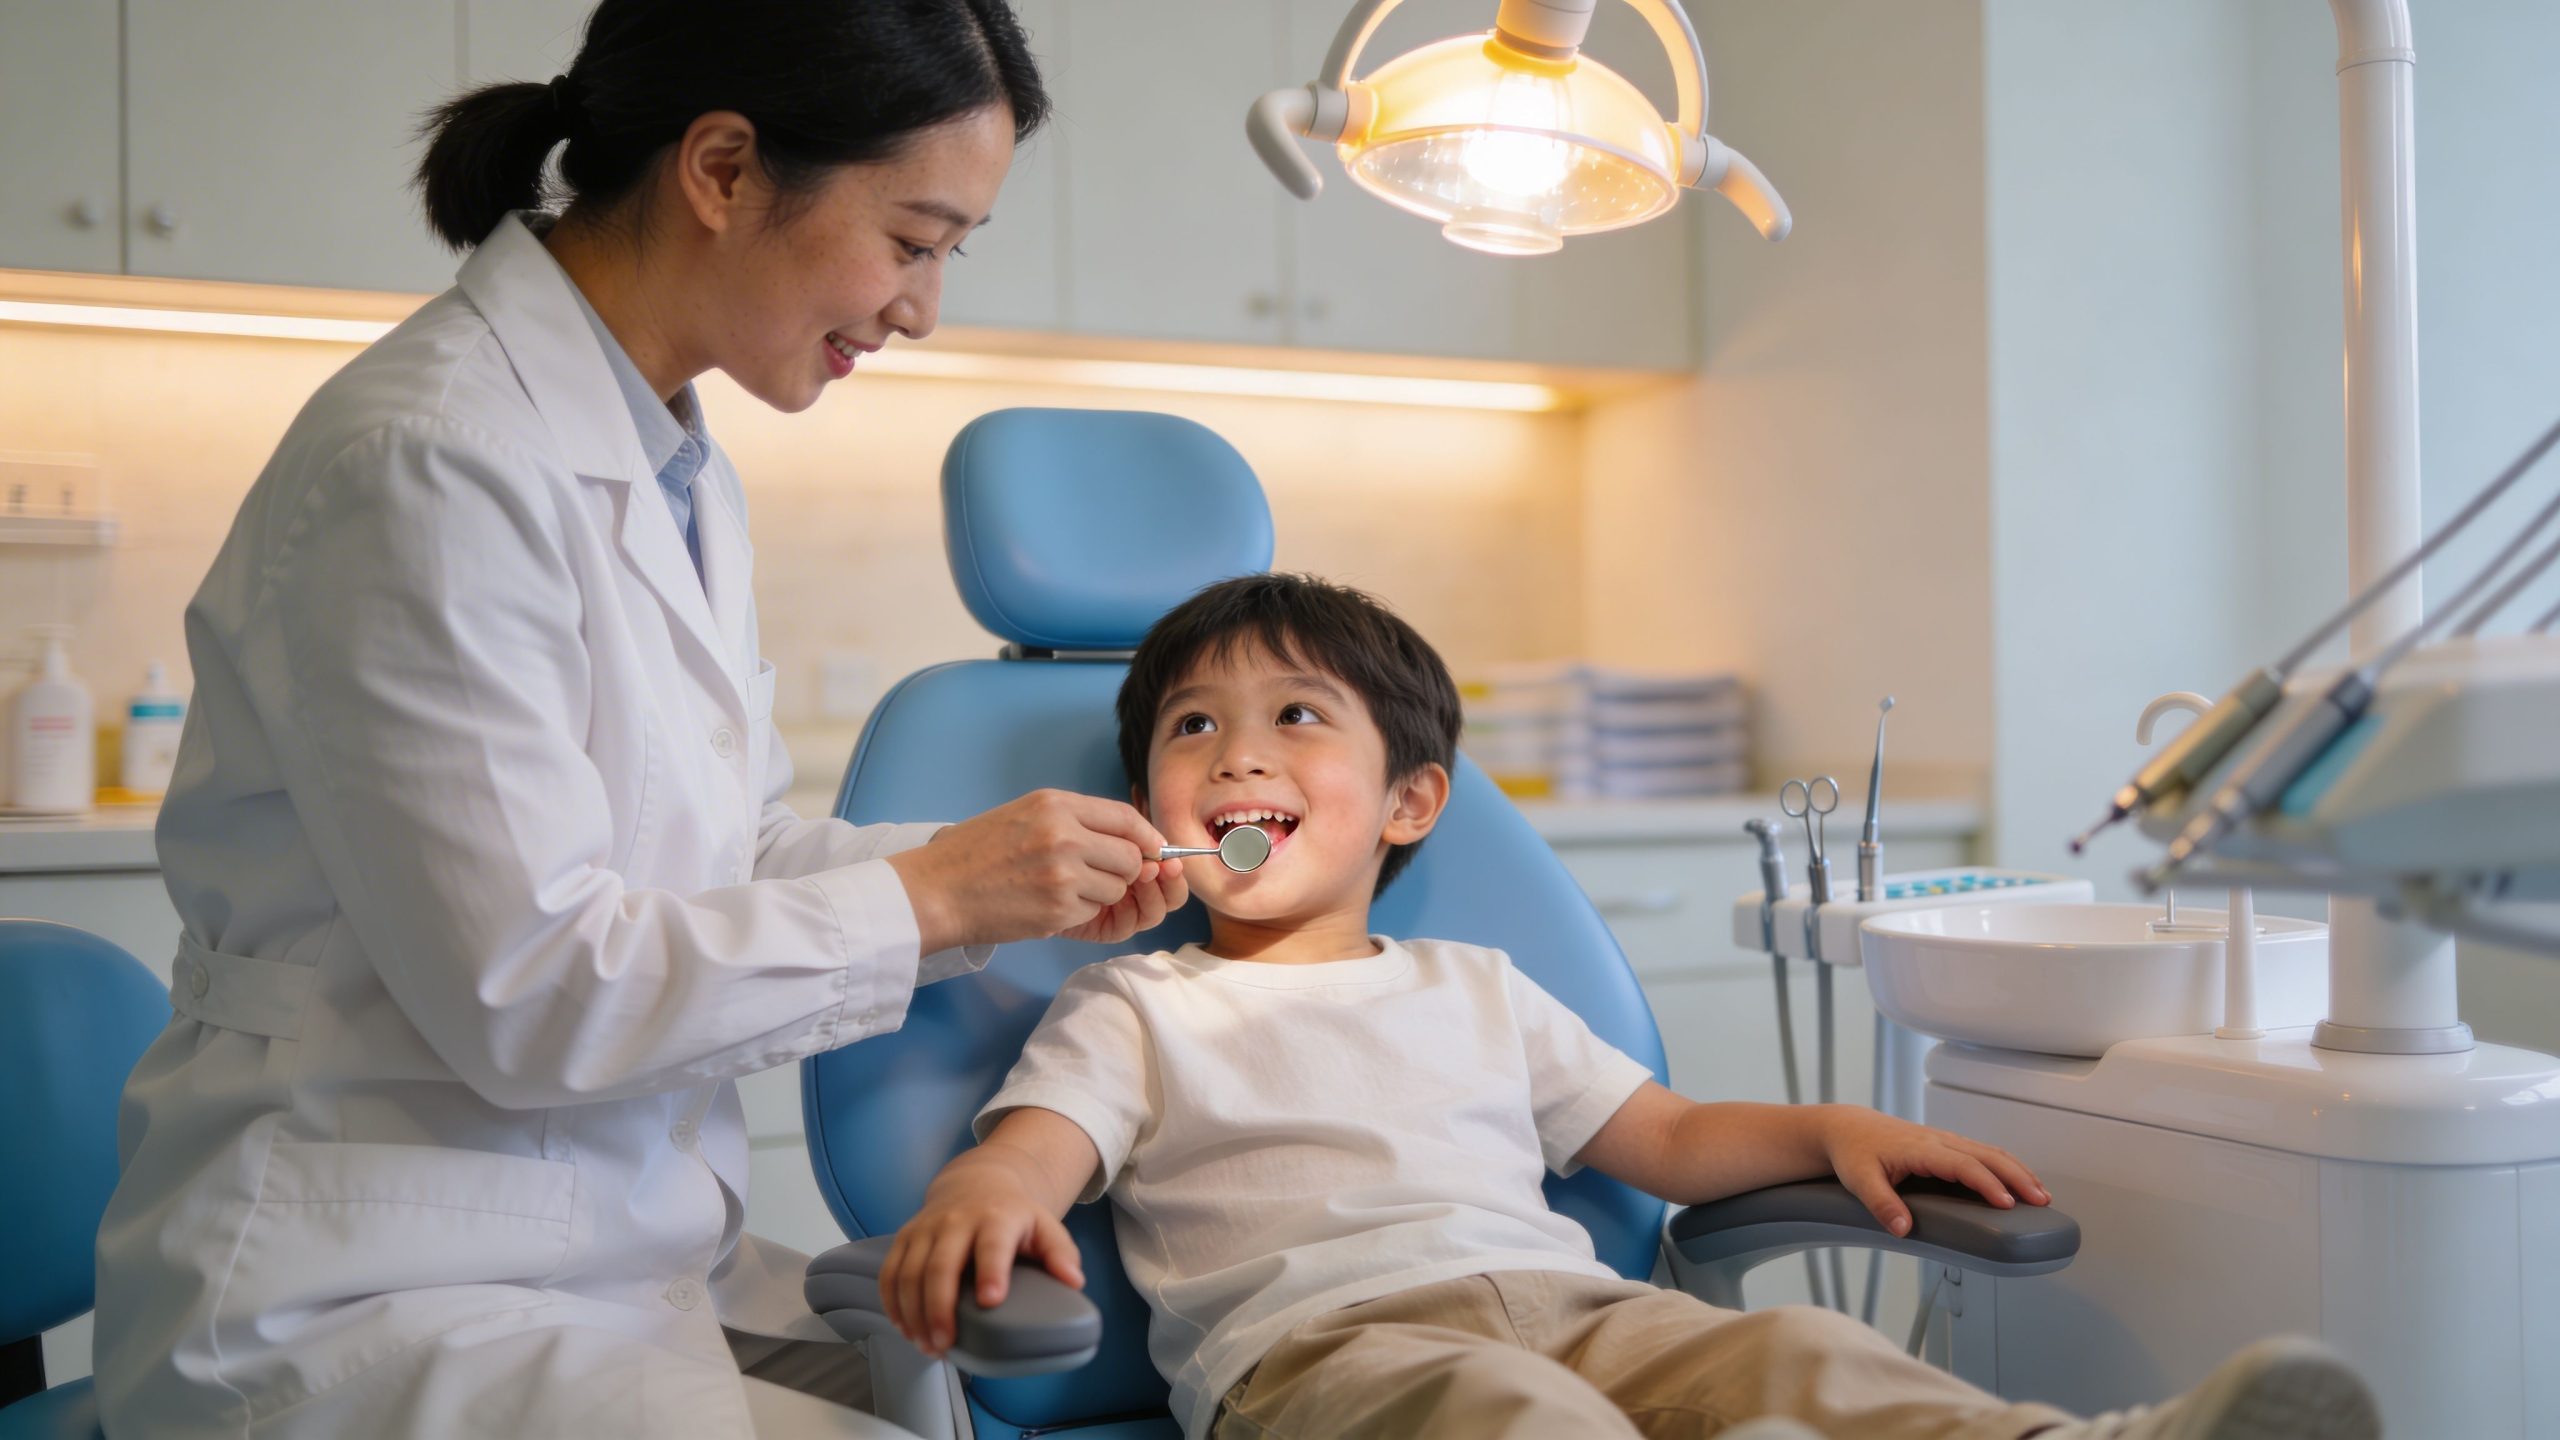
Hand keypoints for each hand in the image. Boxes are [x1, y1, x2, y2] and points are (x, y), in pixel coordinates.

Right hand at [880, 1153, 1085, 1357]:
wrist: (975, 1183)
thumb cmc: (1012, 1215)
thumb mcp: (1044, 1226)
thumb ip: (1060, 1253)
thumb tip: (1073, 1282)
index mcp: (996, 1218)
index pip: (992, 1244)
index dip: (991, 1271)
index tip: (991, 1301)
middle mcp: (956, 1220)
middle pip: (940, 1264)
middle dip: (939, 1307)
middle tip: (945, 1342)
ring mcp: (926, 1228)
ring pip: (909, 1272)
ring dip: (913, 1313)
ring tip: (927, 1345)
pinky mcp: (905, 1238)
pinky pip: (890, 1273)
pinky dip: (893, 1304)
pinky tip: (905, 1329)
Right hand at [887, 790, 1185, 952]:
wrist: (936, 890)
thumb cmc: (975, 852)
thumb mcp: (1024, 815)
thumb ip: (1075, 822)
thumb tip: (1130, 839)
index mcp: (1055, 805)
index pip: (1125, 817)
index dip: (1146, 836)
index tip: (1153, 849)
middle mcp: (1064, 835)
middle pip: (1130, 857)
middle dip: (1123, 871)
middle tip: (1093, 876)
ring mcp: (1063, 874)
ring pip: (1116, 889)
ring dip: (1098, 895)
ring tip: (1059, 889)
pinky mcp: (1058, 909)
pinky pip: (1093, 912)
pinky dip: (1078, 913)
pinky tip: (1046, 905)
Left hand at [1818, 1107, 2049, 1236]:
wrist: (1847, 1128)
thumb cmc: (1854, 1152)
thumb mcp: (1858, 1180)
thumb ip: (1881, 1204)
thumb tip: (1902, 1229)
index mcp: (1920, 1148)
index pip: (1962, 1165)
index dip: (1986, 1183)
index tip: (2007, 1203)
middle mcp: (1937, 1140)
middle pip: (1986, 1155)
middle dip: (2016, 1176)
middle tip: (2041, 1200)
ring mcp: (1944, 1140)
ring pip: (1990, 1151)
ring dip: (2017, 1170)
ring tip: (2041, 1195)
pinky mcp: (1947, 1145)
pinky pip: (1983, 1152)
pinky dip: (2006, 1166)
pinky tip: (2018, 1183)